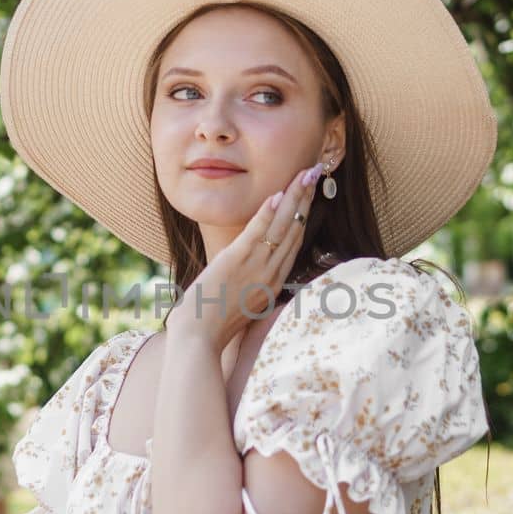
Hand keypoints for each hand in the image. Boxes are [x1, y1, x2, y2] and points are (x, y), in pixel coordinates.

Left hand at [164, 160, 324, 352]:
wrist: (198, 340)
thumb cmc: (212, 326)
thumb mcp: (241, 305)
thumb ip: (251, 288)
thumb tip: (250, 277)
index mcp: (273, 284)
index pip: (294, 244)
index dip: (304, 217)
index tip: (309, 195)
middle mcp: (271, 275)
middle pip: (295, 230)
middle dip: (306, 199)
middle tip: (314, 173)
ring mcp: (256, 268)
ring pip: (282, 227)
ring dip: (294, 197)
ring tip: (304, 174)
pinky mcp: (237, 262)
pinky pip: (257, 233)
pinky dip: (268, 213)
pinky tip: (277, 195)